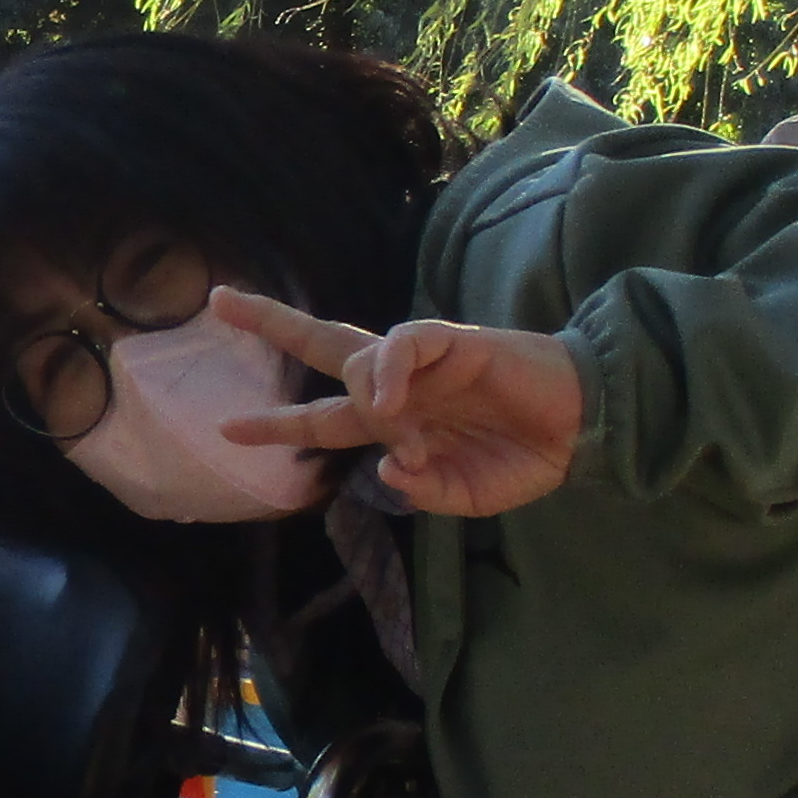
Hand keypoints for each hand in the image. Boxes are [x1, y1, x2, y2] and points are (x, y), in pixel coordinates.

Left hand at [205, 287, 586, 517]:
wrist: (579, 428)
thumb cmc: (524, 456)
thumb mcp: (469, 495)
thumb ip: (427, 492)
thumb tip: (389, 468)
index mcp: (396, 423)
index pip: (323, 419)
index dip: (277, 424)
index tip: (226, 429)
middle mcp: (398, 386)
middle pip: (321, 346)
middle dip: (271, 323)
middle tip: (218, 301)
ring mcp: (422, 361)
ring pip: (359, 354)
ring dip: (365, 395)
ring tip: (399, 429)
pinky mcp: (451, 341)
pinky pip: (404, 342)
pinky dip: (390, 367)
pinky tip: (395, 399)